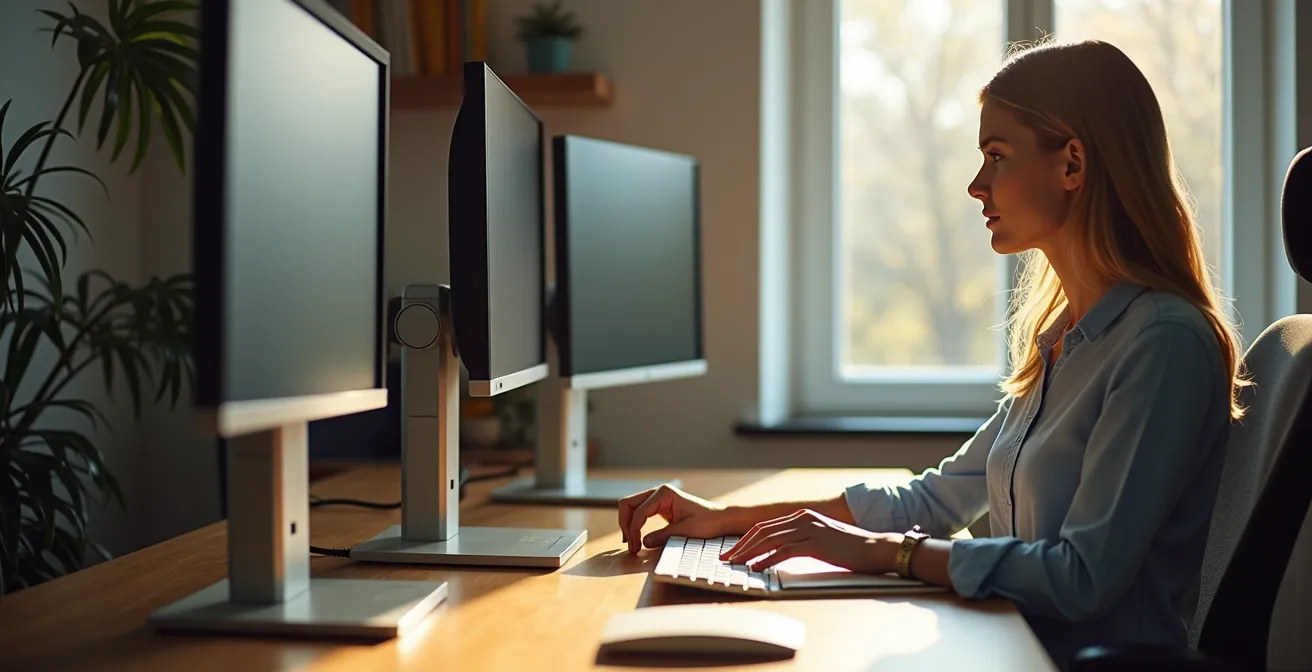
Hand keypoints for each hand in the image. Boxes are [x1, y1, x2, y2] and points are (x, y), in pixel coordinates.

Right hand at [618, 484, 732, 553]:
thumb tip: (643, 544)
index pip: (639, 511)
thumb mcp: (686, 531)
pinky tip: (636, 538)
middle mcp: (658, 493)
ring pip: (631, 507)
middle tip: (630, 545)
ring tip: (631, 544)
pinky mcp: (659, 507)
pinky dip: (634, 524)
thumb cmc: (708, 522)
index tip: (636, 548)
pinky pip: (639, 512)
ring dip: (628, 524)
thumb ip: (663, 536)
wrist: (721, 520)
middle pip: (628, 504)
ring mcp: (658, 498)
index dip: (634, 530)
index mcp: (664, 493)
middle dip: (626, 524)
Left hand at [720, 508, 900, 573]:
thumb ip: (802, 542)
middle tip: (726, 558)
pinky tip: (756, 568)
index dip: (746, 539)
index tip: (733, 551)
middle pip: (763, 531)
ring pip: (770, 540)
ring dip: (749, 553)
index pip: (766, 527)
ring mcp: (809, 529)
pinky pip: (784, 551)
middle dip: (741, 545)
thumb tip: (780, 554)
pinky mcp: (816, 543)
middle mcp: (803, 518)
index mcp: (802, 516)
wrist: (876, 548)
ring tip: (735, 564)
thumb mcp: (822, 541)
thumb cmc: (851, 549)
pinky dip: (767, 559)